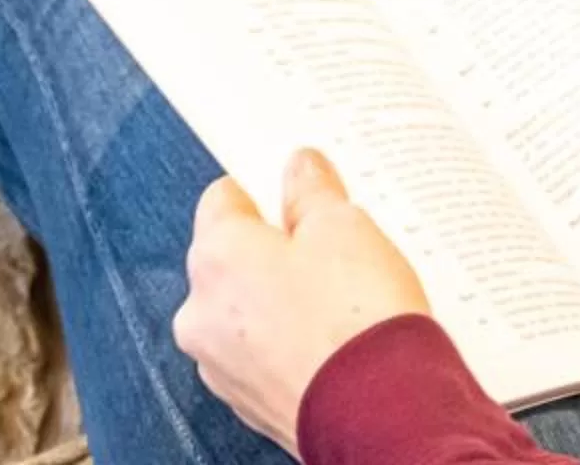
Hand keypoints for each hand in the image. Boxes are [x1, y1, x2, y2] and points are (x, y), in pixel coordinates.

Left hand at [175, 148, 433, 451]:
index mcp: (216, 257)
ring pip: (247, 310)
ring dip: (283, 298)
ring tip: (343, 296)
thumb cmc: (355, 317)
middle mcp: (201, 312)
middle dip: (277, 248)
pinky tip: (335, 337)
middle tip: (333, 244)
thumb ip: (312, 191)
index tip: (300, 189)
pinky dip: (290, 341)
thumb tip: (300, 168)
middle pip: (233, 258)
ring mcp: (220, 364)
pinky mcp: (248, 401)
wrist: (378, 412)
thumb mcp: (343, 227)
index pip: (223, 198)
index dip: (265, 189)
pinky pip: (263, 353)